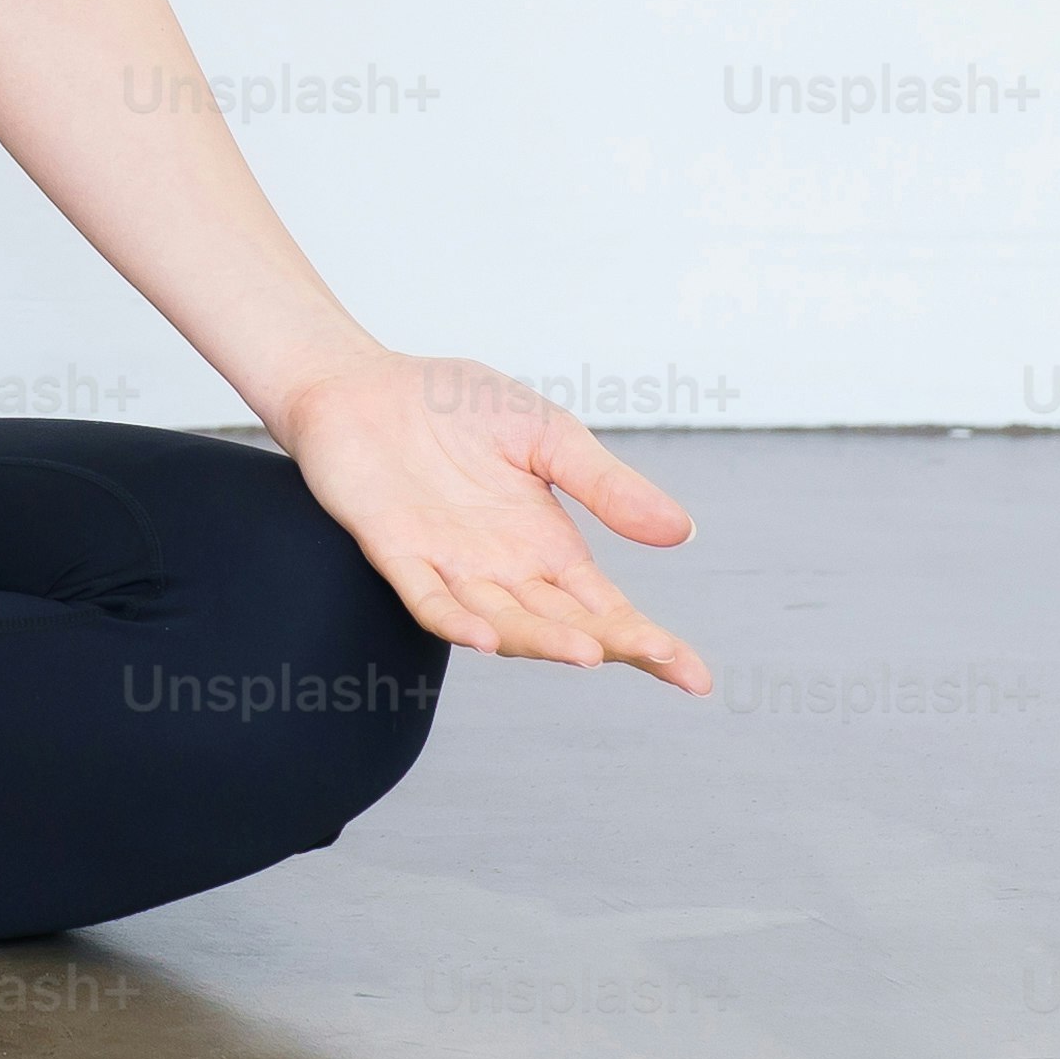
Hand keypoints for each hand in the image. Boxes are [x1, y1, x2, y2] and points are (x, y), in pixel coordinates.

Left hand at [272, 354, 713, 694]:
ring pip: (502, 622)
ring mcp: (449, 565)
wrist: (363, 382)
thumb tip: (681, 531)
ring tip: (590, 652)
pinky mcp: (394, 550)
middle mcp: (502, 569)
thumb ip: (606, 485)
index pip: (607, 609)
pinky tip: (483, 637)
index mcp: (546, 547)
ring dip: (543, 640)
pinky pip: (426, 598)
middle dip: (614, 644)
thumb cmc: (454, 407)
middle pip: (565, 624)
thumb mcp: (549, 434)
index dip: (649, 643)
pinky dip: (454, 620)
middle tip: (663, 658)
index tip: (695, 677)